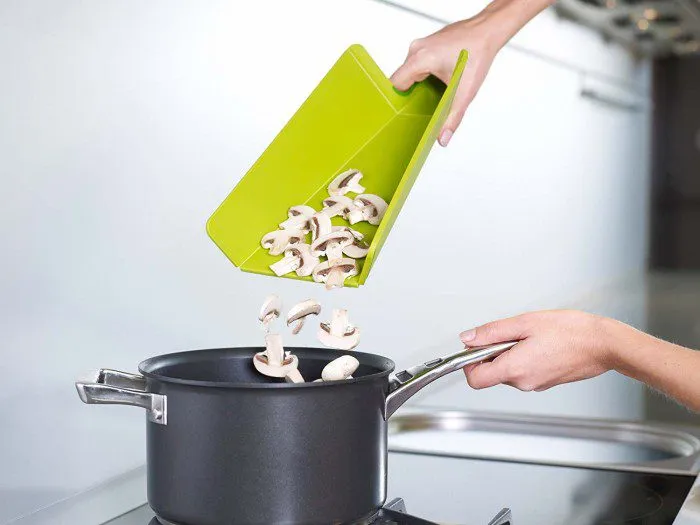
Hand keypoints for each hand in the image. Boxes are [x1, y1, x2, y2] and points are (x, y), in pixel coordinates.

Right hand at [391, 0, 554, 145]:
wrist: (489, 31)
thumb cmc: (478, 53)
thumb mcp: (464, 92)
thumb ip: (452, 118)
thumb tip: (442, 138)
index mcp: (420, 58)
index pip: (395, 84)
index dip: (399, 100)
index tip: (405, 111)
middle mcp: (417, 50)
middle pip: (403, 79)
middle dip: (413, 94)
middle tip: (424, 106)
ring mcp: (422, 45)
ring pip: (411, 72)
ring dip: (421, 84)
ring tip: (436, 93)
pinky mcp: (429, 44)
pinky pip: (419, 64)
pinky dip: (427, 75)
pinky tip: (440, 81)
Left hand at [459, 310, 619, 390]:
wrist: (604, 344)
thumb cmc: (571, 331)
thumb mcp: (525, 323)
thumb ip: (492, 332)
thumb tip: (469, 339)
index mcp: (515, 369)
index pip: (475, 379)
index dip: (469, 362)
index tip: (475, 346)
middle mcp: (524, 382)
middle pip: (491, 372)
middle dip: (493, 352)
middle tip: (511, 333)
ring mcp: (535, 384)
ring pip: (507, 370)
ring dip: (509, 353)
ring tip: (530, 336)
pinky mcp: (545, 381)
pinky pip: (523, 370)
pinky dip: (523, 356)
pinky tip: (539, 343)